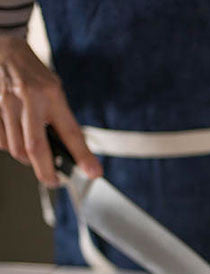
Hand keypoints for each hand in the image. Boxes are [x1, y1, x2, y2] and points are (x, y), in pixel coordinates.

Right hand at [0, 36, 100, 184]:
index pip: (71, 132)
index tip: (93, 172)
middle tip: (53, 181)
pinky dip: (10, 146)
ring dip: (27, 159)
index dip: (83, 156)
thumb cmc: (32, 75)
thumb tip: (71, 152)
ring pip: (15, 148)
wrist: (4, 50)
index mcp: (50, 95)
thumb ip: (61, 119)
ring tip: (34, 153)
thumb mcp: (55, 92)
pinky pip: (0, 141)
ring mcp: (4, 104)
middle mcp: (27, 100)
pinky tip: (15, 137)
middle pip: (36, 148)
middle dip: (46, 171)